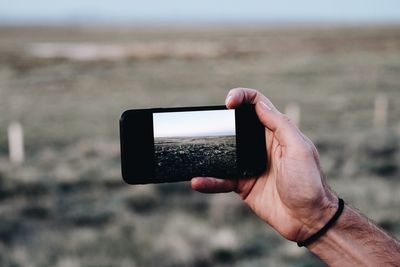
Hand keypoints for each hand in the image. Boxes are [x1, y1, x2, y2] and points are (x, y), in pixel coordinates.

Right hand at [191, 88, 336, 241]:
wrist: (307, 220)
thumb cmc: (309, 183)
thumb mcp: (299, 149)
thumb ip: (281, 125)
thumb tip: (260, 105)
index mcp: (276, 132)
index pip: (257, 105)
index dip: (242, 97)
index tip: (228, 102)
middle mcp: (260, 145)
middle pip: (235, 125)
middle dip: (219, 121)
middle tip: (204, 124)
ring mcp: (249, 165)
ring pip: (223, 152)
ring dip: (209, 152)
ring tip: (194, 152)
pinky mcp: (242, 184)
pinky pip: (221, 179)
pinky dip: (209, 181)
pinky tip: (198, 181)